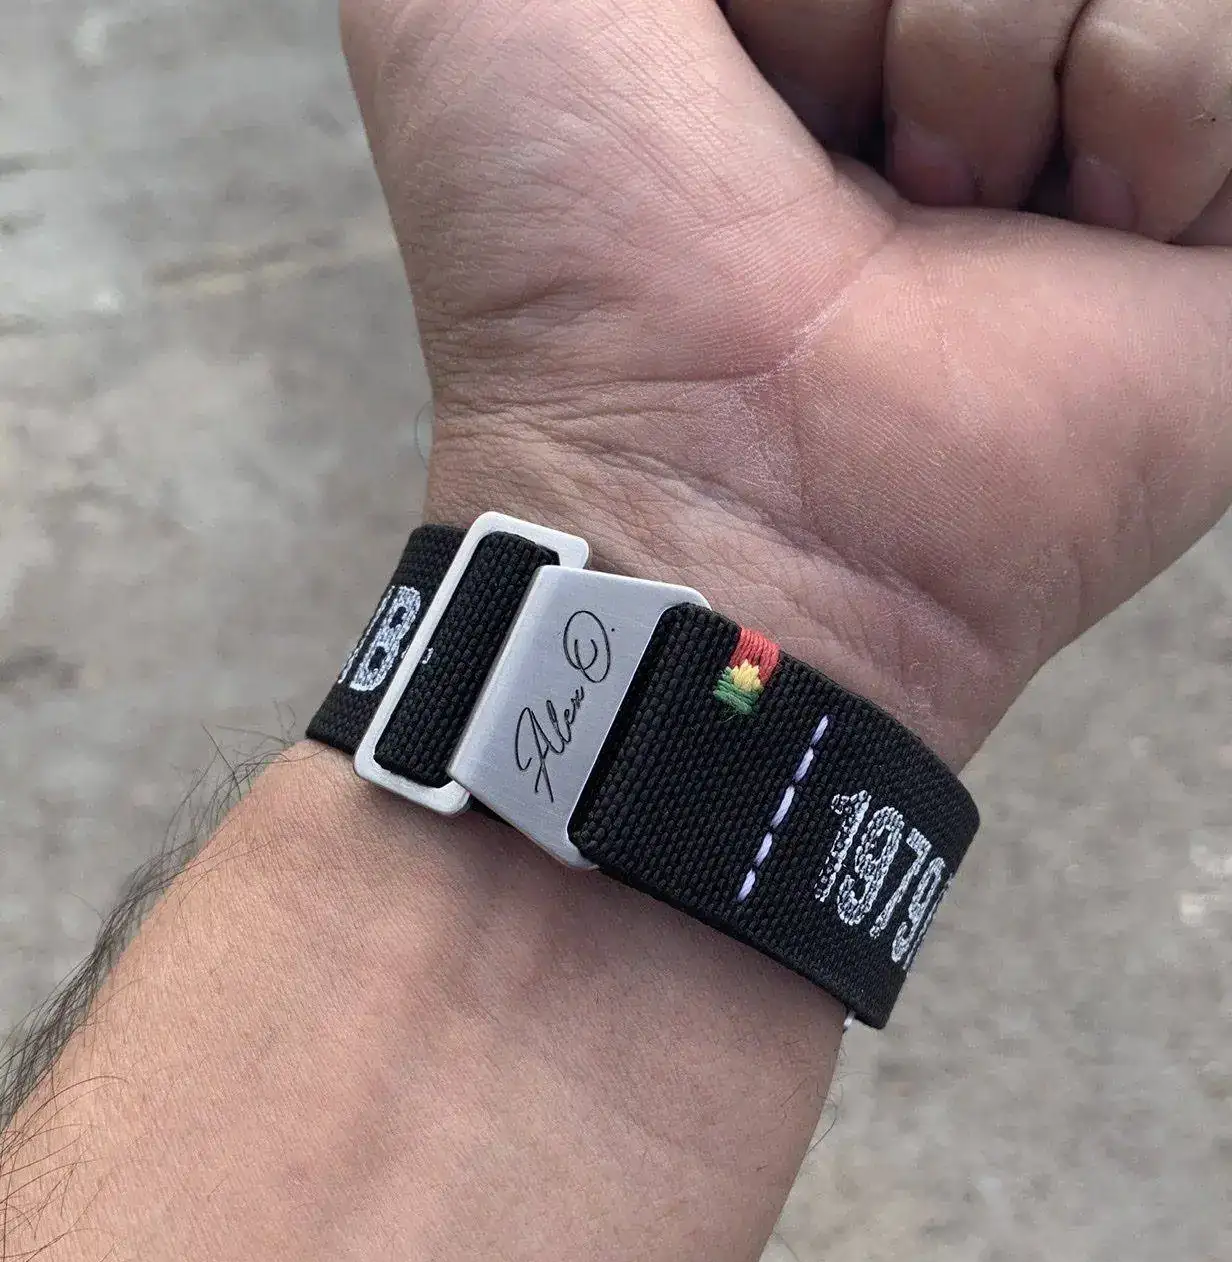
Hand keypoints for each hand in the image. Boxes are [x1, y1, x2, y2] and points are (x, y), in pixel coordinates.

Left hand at [342, 0, 1230, 766]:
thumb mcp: (471, 7)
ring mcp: (1087, 129)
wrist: (720, 490)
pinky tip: (1071, 235)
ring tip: (937, 211)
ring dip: (993, 53)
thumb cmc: (573, 257)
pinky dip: (1148, 111)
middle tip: (828, 160)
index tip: (725, 72)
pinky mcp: (1211, 212)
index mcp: (798, 5)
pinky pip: (1224, 38)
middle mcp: (949, 53)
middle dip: (883, 5)